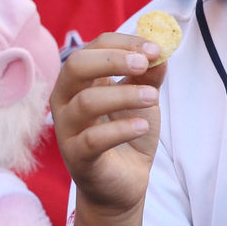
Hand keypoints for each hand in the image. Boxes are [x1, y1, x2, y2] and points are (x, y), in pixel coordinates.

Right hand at [50, 32, 166, 214]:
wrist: (125, 182)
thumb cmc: (128, 134)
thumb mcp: (143, 99)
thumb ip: (149, 75)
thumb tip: (160, 51)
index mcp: (79, 80)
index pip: (93, 47)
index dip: (123, 43)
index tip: (155, 48)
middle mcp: (66, 100)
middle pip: (76, 66)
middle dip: (113, 60)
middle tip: (145, 63)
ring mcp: (67, 129)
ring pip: (86, 102)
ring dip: (124, 95)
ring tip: (153, 98)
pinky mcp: (78, 157)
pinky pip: (94, 139)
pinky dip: (121, 129)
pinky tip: (142, 126)